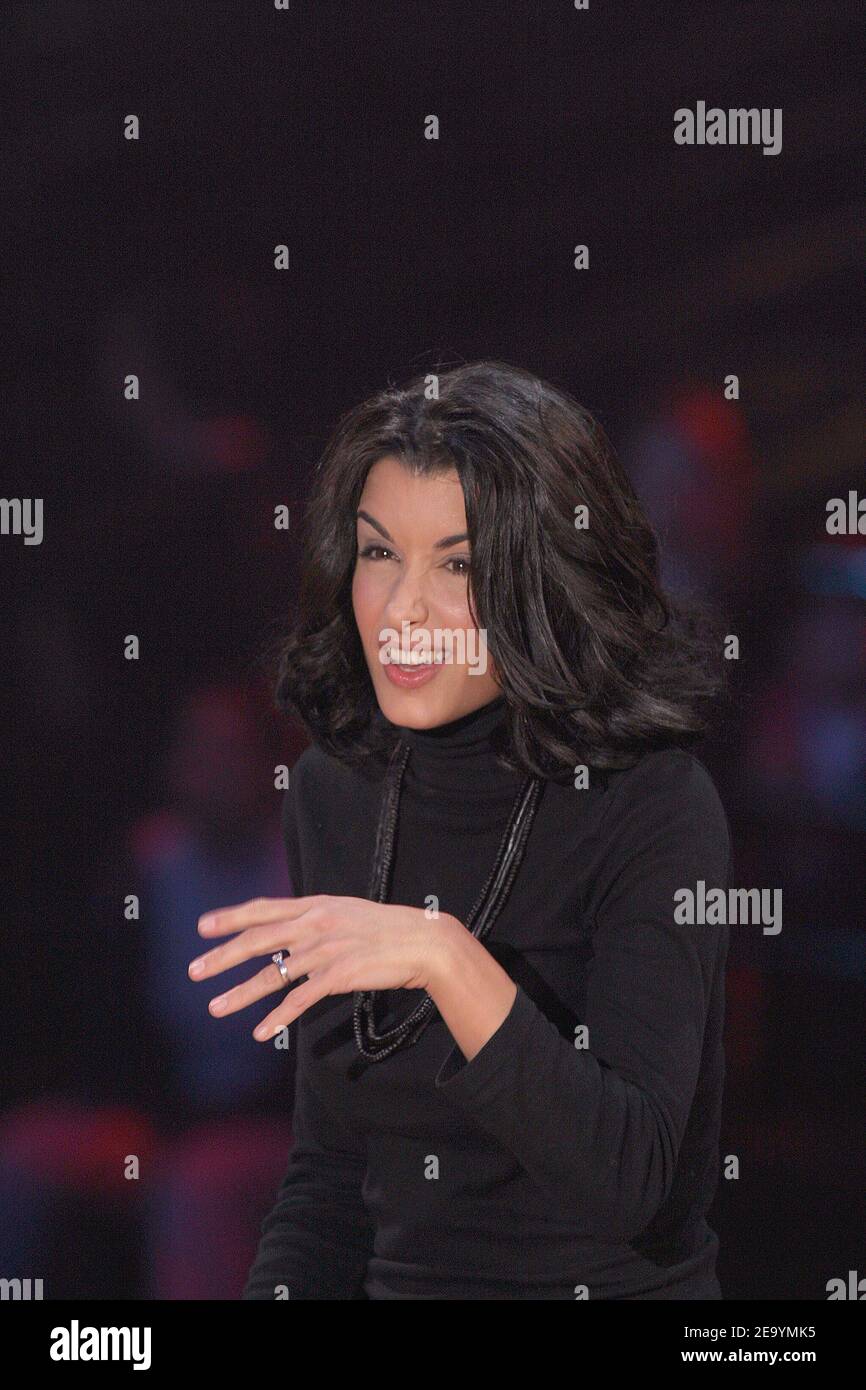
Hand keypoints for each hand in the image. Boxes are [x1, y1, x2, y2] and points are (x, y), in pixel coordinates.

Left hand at [187, 895, 457, 1040]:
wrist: (424, 942)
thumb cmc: (388, 929)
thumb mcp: (347, 913)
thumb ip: (317, 919)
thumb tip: (292, 928)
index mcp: (316, 905)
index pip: (264, 910)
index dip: (231, 917)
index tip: (203, 926)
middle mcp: (315, 924)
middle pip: (257, 940)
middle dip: (222, 957)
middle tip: (195, 971)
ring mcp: (326, 949)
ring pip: (272, 974)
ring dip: (240, 993)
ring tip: (215, 1007)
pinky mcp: (338, 974)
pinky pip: (300, 998)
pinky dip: (278, 1016)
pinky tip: (261, 1031)